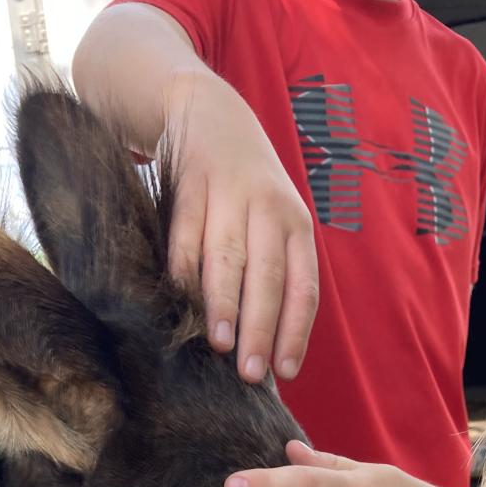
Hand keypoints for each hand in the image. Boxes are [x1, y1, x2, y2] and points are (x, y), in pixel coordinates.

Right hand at [167, 73, 317, 383]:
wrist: (210, 113)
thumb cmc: (249, 192)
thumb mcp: (275, 222)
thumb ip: (275, 273)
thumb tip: (268, 350)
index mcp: (297, 226)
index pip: (302, 287)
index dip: (295, 331)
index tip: (286, 371)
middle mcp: (269, 209)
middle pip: (267, 277)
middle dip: (260, 328)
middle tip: (250, 374)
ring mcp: (229, 195)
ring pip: (228, 258)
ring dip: (223, 305)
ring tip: (220, 345)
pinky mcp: (190, 186)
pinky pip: (187, 237)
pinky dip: (185, 273)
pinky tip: (183, 304)